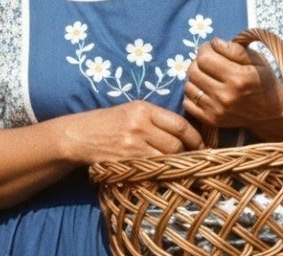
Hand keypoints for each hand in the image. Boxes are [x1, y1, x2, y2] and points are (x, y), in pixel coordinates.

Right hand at [59, 100, 203, 163]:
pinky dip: (161, 172)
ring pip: (167, 158)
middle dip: (187, 154)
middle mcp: (139, 125)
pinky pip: (153, 169)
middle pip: (176, 144)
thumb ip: (156, 119)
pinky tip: (162, 173)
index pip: (180, 124)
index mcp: (143, 109)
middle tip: (192, 160)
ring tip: (178, 167)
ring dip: (175, 165)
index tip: (202, 146)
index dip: (196, 138)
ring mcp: (132, 144)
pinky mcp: (126, 161)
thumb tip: (186, 132)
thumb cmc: (107, 122)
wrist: (79, 136)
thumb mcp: (131, 110)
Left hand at [184, 38, 282, 140]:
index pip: (204, 58)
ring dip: (195, 77)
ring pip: (188, 85)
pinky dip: (192, 94)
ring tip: (206, 75)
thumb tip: (214, 43)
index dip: (205, 49)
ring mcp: (216, 110)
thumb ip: (235, 50)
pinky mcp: (211, 120)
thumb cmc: (264, 82)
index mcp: (238, 78)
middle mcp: (225, 95)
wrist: (272, 114)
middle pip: (193, 71)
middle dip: (198, 61)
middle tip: (208, 61)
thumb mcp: (257, 61)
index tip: (212, 48)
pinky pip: (187, 102)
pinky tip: (204, 90)